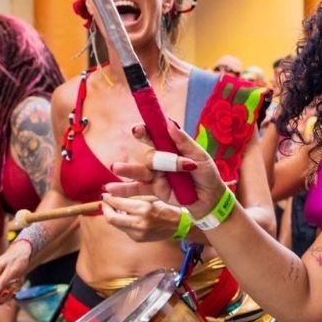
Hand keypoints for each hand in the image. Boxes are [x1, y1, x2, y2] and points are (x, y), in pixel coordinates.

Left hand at [100, 195, 185, 241]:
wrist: (180, 226)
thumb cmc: (168, 209)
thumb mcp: (152, 199)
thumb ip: (134, 199)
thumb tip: (116, 197)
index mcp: (144, 210)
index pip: (118, 204)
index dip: (109, 199)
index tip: (105, 194)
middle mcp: (139, 223)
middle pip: (111, 218)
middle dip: (105, 209)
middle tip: (104, 202)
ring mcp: (138, 233)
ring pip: (116, 224)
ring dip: (112, 215)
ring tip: (112, 208)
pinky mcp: (138, 239)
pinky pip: (123, 229)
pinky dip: (121, 221)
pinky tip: (124, 216)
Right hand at [107, 119, 223, 219]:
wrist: (210, 199)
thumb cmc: (206, 174)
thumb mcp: (200, 157)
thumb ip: (183, 142)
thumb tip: (170, 122)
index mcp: (171, 148)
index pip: (156, 137)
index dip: (146, 132)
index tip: (138, 129)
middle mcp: (161, 160)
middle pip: (149, 156)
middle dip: (146, 154)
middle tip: (129, 159)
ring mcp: (156, 175)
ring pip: (140, 171)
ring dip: (128, 169)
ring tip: (115, 167)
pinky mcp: (154, 190)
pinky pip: (138, 189)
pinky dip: (124, 189)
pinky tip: (110, 189)